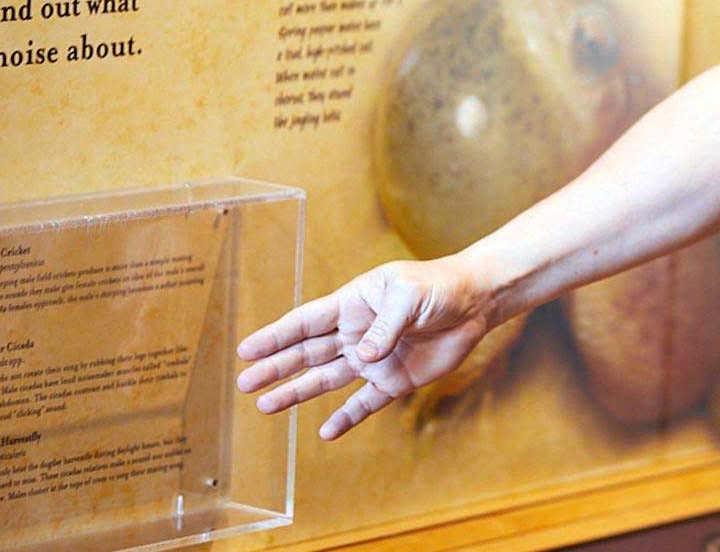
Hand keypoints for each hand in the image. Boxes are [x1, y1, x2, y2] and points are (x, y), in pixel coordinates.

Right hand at [235, 255, 496, 439]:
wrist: (475, 302)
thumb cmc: (438, 287)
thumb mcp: (408, 296)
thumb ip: (385, 326)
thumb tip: (364, 354)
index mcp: (352, 305)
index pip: (306, 323)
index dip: (276, 336)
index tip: (246, 350)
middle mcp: (356, 334)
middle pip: (308, 354)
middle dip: (276, 367)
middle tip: (245, 383)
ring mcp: (374, 359)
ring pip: (326, 379)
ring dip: (298, 392)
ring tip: (266, 406)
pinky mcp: (395, 380)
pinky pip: (364, 403)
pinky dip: (346, 418)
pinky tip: (326, 432)